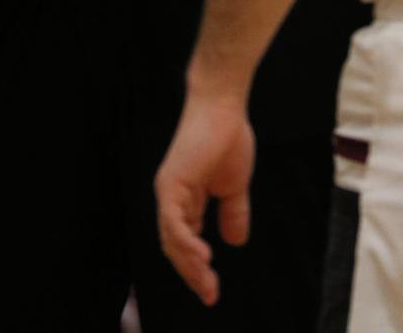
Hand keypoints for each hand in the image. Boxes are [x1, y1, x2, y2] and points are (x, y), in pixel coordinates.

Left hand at [155, 91, 254, 306]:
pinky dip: (185, 242)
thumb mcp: (233, 186)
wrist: (223, 107)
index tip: (212, 291)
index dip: (197, 268)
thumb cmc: (227, 138)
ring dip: (189, 265)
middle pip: (174, 246)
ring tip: (207, 282)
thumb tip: (234, 242)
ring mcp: (169, 190)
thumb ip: (232, 212)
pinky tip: (202, 257)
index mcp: (184, 200)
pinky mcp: (172, 183)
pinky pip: (173, 222)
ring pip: (171, 239)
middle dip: (192, 274)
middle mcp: (171, 198)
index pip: (185, 242)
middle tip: (210, 296)